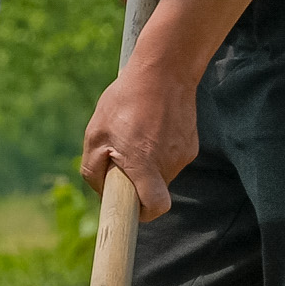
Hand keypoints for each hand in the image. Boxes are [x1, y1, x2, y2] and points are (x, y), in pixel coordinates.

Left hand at [81, 54, 196, 220]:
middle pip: (153, 190)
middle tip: (122, 157)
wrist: (164, 70)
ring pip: (161, 173)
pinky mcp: (191, 145)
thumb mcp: (95, 133)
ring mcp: (183, 155)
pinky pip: (171, 158)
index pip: (154, 208)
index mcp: (144, 164)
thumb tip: (103, 190)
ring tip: (138, 134)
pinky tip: (153, 127)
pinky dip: (160, 150)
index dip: (142, 214)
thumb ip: (93, 169)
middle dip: (137, 182)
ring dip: (148, 163)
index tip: (131, 209)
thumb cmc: (125, 101)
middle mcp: (168, 164)